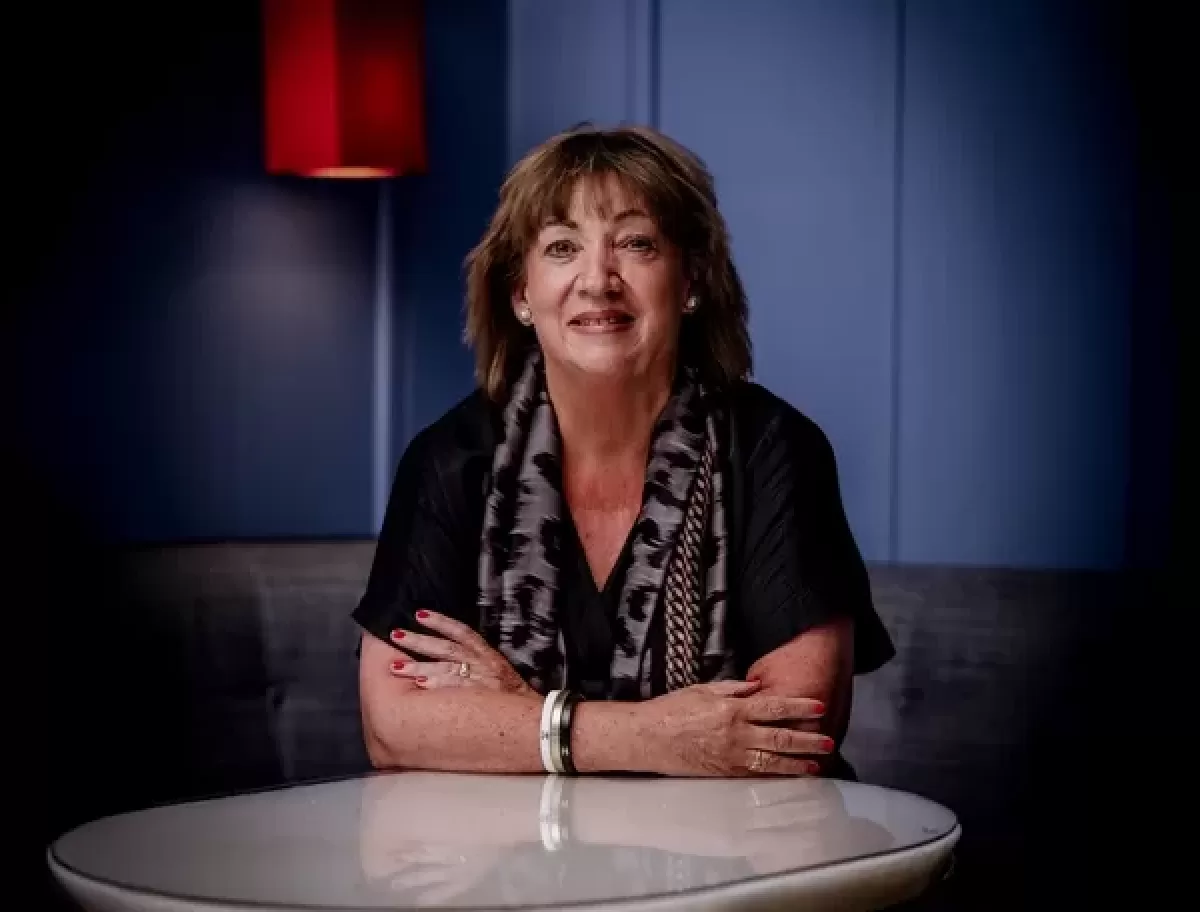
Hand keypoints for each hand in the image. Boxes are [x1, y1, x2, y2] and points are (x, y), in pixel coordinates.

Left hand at [388, 610, 536, 696]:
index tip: (419, 614)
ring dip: (418, 666)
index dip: (440, 621)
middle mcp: (483, 664)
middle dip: (419, 641)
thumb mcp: (498, 673)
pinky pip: (455, 688)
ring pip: (445, 667)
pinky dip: (437, 685)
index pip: (462, 632)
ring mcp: (481, 680)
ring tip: (395, 666)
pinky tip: (419, 684)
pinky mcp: (480, 697)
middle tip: (395, 636)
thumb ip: (476, 664)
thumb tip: (445, 659)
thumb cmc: (514, 699)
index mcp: (487, 655)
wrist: (538, 719)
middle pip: (446, 648)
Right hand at [634, 680, 830, 776]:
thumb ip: (732, 688)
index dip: (800, 707)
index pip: (775, 706)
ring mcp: (732, 755)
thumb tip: (757, 687)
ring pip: (772, 761)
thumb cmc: (672, 710)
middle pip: (780, 737)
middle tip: (828, 741)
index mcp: (732, 708)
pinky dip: (775, 775)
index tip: (819, 707)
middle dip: (807, 740)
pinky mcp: (724, 771)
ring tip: (817, 765)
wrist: (648, 737)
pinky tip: (789, 775)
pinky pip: (756, 774)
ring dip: (797, 763)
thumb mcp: (703, 689)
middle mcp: (736, 733)